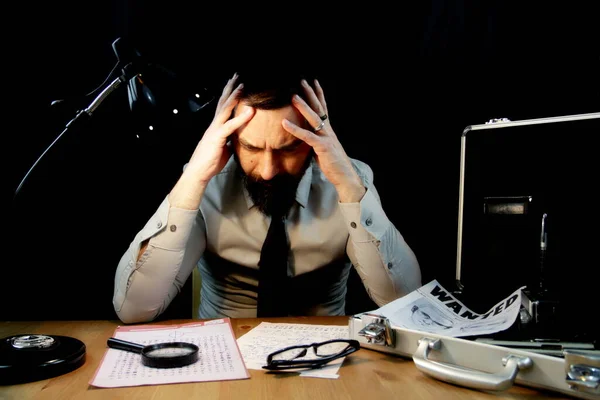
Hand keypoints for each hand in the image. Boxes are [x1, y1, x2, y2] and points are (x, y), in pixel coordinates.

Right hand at [185, 73, 254, 184]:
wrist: (198, 173)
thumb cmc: (210, 163)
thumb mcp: (224, 150)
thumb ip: (230, 142)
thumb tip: (237, 140)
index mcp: (216, 127)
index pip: (223, 107)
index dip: (230, 95)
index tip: (236, 84)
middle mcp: (214, 125)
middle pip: (223, 102)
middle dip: (230, 88)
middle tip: (237, 75)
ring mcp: (215, 130)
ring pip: (225, 109)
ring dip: (234, 96)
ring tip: (243, 85)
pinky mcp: (217, 137)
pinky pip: (230, 125)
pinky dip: (241, 117)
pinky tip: (250, 111)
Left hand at [282, 79, 365, 202]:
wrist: (345, 176)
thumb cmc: (334, 164)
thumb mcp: (323, 149)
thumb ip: (316, 140)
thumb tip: (307, 137)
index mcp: (328, 130)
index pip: (323, 108)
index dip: (319, 95)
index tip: (314, 83)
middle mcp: (328, 130)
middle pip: (319, 108)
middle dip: (310, 94)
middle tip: (302, 80)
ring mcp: (326, 137)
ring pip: (313, 118)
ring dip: (303, 106)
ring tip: (293, 96)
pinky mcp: (322, 147)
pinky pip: (307, 136)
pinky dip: (295, 129)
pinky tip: (284, 123)